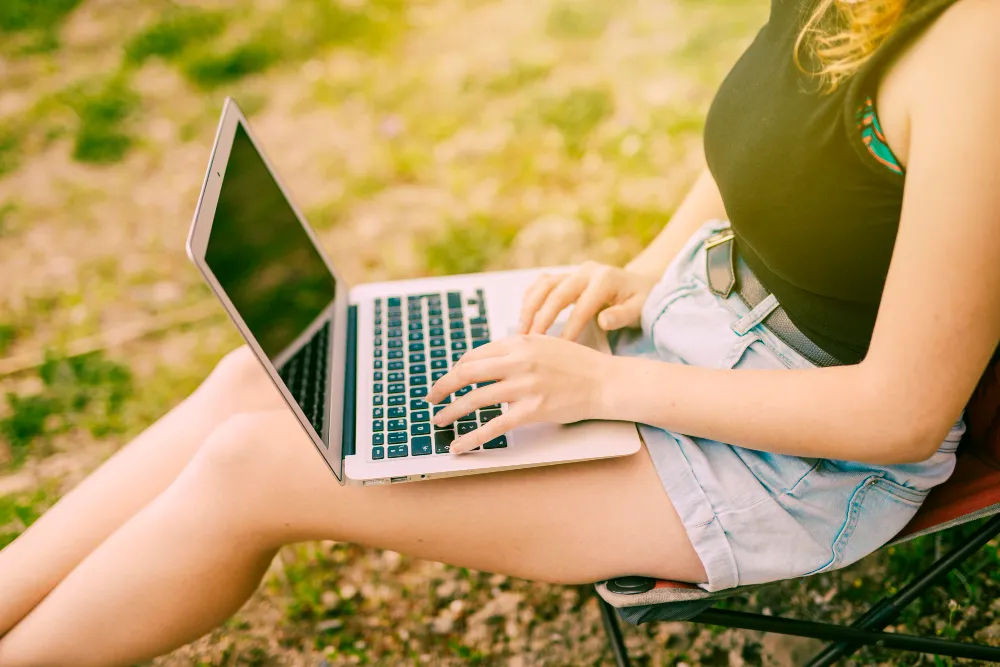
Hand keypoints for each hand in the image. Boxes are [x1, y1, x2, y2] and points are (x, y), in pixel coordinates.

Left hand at [426, 334, 613, 453]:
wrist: (605, 381)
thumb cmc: (577, 364)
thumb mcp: (544, 344)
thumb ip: (516, 350)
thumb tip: (487, 362)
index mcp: (519, 340)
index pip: (476, 354)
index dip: (457, 369)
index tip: (450, 380)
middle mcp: (519, 360)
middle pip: (467, 372)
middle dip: (443, 387)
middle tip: (430, 398)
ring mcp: (525, 386)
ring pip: (476, 399)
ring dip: (451, 411)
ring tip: (438, 419)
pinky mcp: (533, 410)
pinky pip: (494, 426)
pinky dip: (472, 437)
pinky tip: (459, 445)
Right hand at [518, 261, 658, 339]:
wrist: (638, 284)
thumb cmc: (639, 301)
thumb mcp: (639, 309)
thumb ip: (622, 315)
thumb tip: (603, 321)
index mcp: (604, 279)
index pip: (582, 306)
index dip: (569, 327)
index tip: (559, 348)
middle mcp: (585, 271)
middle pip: (555, 293)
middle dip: (541, 318)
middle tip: (531, 342)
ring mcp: (572, 271)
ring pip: (542, 286)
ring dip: (528, 309)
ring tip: (521, 333)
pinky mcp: (564, 276)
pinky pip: (540, 284)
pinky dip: (529, 300)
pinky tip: (523, 319)